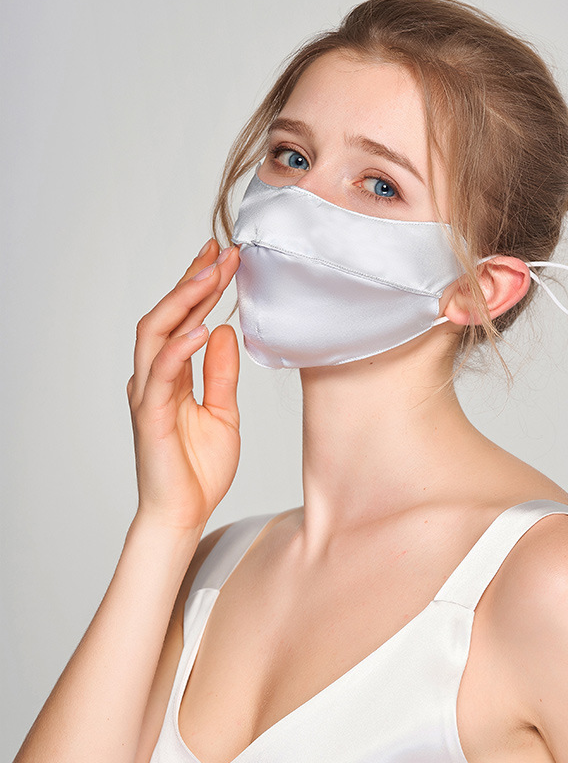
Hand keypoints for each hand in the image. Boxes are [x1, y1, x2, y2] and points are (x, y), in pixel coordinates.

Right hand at [127, 238, 240, 530]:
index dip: (201, 287)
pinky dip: (180, 347)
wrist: (184, 512)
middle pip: (166, 315)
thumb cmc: (199, 468)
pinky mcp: (149, 415)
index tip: (224, 257)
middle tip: (221, 251)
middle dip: (194, 280)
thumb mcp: (223, 411)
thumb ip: (221, 372)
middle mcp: (153, 378)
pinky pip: (162, 373)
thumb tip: (224, 330)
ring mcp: (148, 394)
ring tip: (212, 273)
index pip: (183, 320)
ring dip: (185, 300)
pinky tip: (203, 326)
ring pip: (157, 333)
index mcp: (171, 376)